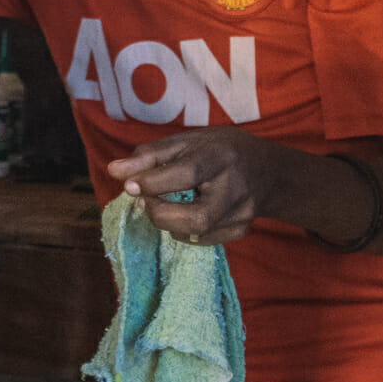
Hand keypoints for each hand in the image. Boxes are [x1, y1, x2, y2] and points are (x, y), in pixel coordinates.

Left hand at [106, 128, 281, 246]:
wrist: (267, 171)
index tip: (130, 185)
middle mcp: (237, 188)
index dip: (154, 182)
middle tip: (145, 200)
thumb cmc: (219, 151)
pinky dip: (182, 229)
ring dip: (168, 222)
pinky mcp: (240, 230)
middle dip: (160, 213)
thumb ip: (149, 156)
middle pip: (196, 217)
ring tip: (162, 204)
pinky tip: (183, 212)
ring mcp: (242, 214)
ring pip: (196, 233)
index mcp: (222, 156)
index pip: (187, 173)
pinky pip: (201, 240)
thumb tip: (114, 172)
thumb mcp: (186, 142)